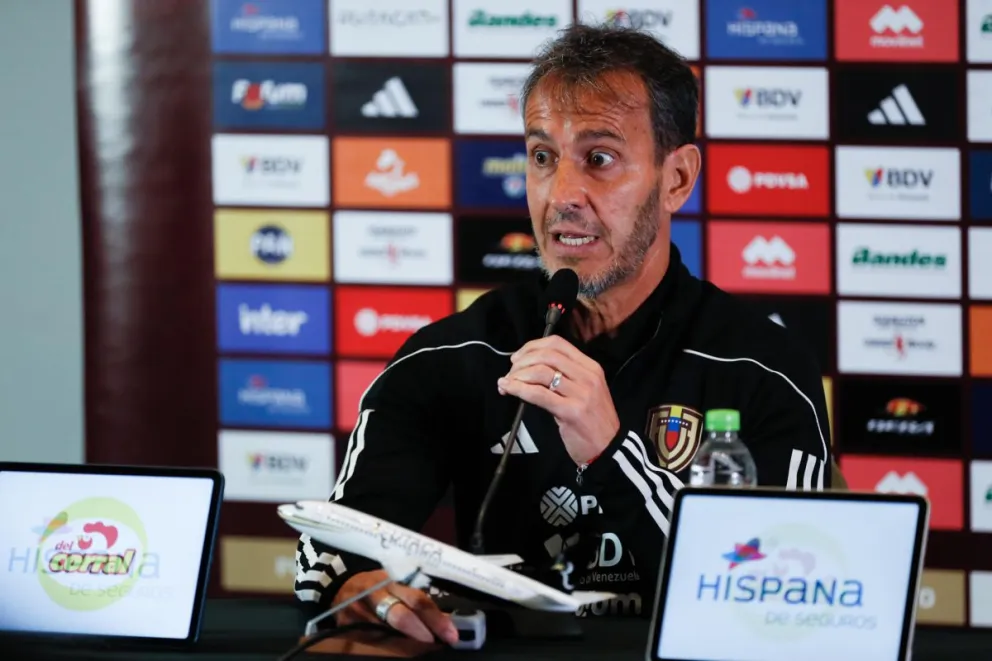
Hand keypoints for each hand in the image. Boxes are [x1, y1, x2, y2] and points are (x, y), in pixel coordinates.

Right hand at [331, 570, 458, 644]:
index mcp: (392, 580)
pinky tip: (397, 653)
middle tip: (437, 643)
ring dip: (405, 644)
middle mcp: (375, 594)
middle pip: (400, 615)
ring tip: (421, 650)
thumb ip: (416, 599)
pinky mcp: (347, 626)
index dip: (435, 618)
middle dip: (420, 632)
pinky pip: (370, 640)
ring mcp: (359, 611)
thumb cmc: (376, 585)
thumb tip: (443, 619)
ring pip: (385, 633)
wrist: (340, 587)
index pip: (417, 599)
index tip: (451, 634)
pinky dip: (386, 648)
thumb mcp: (395, 583)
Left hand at [497, 335, 619, 464]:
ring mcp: (580, 393)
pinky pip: (538, 394)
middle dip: (522, 361)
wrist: (609, 449)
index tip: (518, 357)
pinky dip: (518, 388)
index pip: (557, 343)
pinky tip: (508, 389)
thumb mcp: (585, 391)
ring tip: (507, 383)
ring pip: (540, 372)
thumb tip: (530, 368)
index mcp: (591, 367)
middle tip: (511, 372)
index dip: (532, 346)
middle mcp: (587, 376)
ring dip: (517, 375)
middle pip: (547, 355)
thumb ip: (564, 377)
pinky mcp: (571, 411)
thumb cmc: (593, 421)